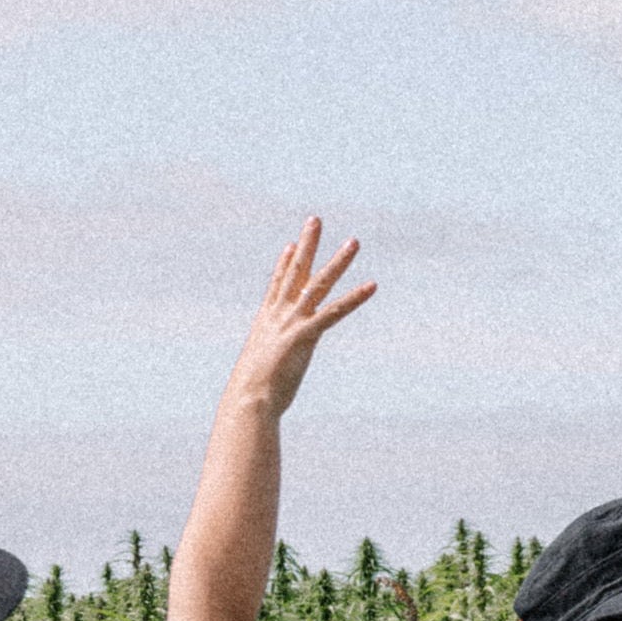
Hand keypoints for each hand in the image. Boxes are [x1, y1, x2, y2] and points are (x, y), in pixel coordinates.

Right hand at [226, 218, 375, 413]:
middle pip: (296, 273)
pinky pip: (334, 311)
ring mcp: (291, 323)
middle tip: (315, 220)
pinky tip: (371, 285)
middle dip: (307, 245)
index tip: (291, 244)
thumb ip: (268, 364)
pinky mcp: (305, 336)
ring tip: (354, 242)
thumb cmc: (252, 394)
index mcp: (267, 322)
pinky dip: (355, 298)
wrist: (249, 401)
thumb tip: (264, 375)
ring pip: (318, 284)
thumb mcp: (260, 372)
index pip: (278, 285)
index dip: (285, 264)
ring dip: (338, 262)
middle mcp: (278, 316)